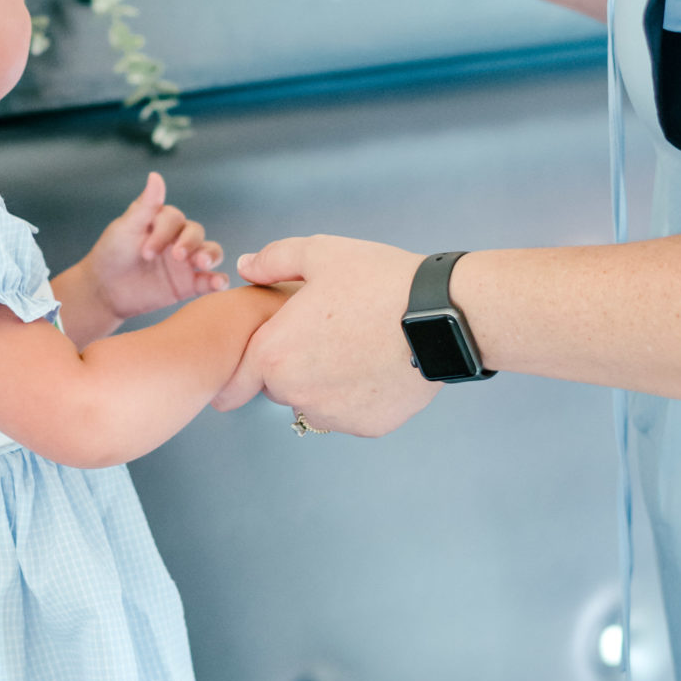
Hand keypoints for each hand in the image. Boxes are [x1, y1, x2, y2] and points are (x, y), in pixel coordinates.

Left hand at [79, 172, 226, 324]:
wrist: (105, 291)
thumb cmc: (112, 254)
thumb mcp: (125, 229)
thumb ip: (145, 206)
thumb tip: (155, 175)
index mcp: (162, 222)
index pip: (174, 219)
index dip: (164, 234)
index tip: (146, 253)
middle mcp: (178, 239)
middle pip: (196, 233)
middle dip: (189, 243)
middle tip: (177, 256)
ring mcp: (186, 262)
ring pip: (210, 252)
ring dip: (211, 255)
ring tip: (203, 264)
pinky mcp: (189, 284)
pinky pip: (210, 280)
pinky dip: (218, 280)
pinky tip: (217, 283)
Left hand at [215, 236, 438, 437]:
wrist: (440, 316)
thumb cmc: (378, 280)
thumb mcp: (320, 253)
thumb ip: (274, 260)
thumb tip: (246, 266)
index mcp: (274, 353)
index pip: (240, 373)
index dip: (252, 358)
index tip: (270, 349)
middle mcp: (296, 393)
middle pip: (278, 385)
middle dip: (293, 364)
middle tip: (326, 333)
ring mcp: (332, 414)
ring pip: (314, 401)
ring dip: (324, 383)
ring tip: (356, 345)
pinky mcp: (366, 427)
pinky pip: (350, 412)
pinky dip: (358, 396)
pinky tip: (377, 365)